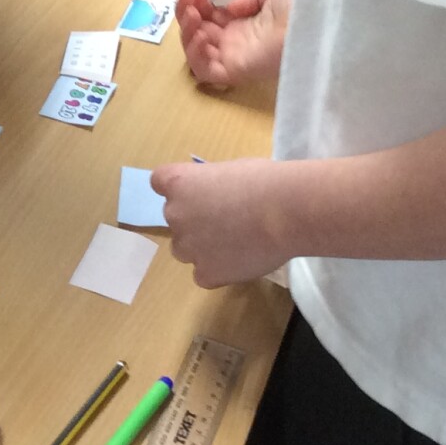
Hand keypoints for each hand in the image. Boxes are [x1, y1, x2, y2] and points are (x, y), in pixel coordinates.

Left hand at [153, 160, 289, 287]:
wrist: (286, 212)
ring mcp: (187, 247)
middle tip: (229, 220)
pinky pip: (203, 274)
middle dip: (195, 219)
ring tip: (236, 243)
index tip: (200, 192)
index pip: (160, 182)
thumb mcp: (230, 170)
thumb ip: (211, 186)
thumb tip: (215, 196)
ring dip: (201, 247)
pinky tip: (241, 261)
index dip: (180, 189)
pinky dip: (218, 270)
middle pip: (176, 218)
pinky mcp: (205, 274)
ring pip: (184, 250)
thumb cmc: (264, 181)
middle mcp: (174, 214)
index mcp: (177, 182)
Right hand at [177, 0, 293, 87]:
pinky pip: (204, 69)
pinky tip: (200, 34)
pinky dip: (195, 52)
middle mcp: (234, 41)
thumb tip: (229, 9)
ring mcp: (232, 57)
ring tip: (193, 13)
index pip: (208, 16)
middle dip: (186, 11)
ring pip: (195, 50)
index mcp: (242, 23)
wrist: (313, 25)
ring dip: (186, 29)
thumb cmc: (298, 8)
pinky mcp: (233, 71)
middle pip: (197, 30)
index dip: (197, 2)